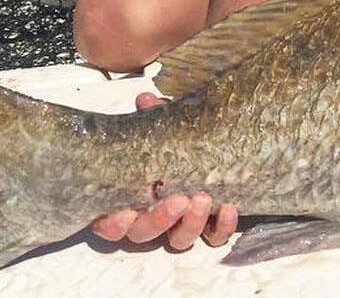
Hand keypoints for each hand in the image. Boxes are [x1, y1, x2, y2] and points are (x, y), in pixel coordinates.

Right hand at [90, 92, 239, 249]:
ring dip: (190, 223)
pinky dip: (222, 227)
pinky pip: (214, 237)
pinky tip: (228, 209)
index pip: (110, 225)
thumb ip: (152, 119)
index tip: (124, 212)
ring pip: (179, 239)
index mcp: (129, 201)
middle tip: (179, 199)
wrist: (215, 152)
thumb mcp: (162, 131)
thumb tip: (146, 99)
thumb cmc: (174, 146)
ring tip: (203, 199)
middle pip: (145, 234)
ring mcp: (180, 226)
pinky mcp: (210, 229)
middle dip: (160, 219)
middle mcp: (152, 220)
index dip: (114, 223)